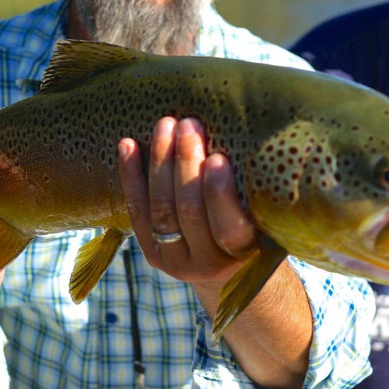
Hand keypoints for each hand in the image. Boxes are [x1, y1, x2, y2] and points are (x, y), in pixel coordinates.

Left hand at [118, 116, 257, 287]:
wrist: (226, 262)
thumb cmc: (252, 220)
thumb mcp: (260, 211)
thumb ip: (250, 187)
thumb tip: (239, 137)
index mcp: (244, 251)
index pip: (228, 227)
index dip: (218, 193)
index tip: (217, 158)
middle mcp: (209, 263)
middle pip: (189, 210)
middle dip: (187, 164)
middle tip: (189, 125)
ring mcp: (175, 260)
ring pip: (162, 208)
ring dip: (161, 162)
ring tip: (166, 126)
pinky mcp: (152, 252)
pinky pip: (137, 210)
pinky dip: (131, 175)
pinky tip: (128, 145)